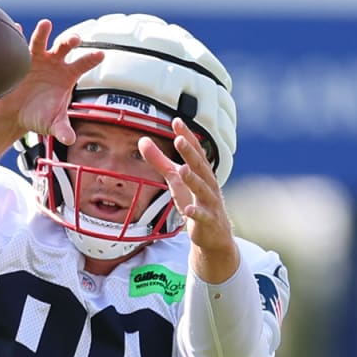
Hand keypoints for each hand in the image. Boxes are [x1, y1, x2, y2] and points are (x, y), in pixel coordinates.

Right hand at [0, 19, 103, 144]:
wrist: (16, 114)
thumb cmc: (39, 115)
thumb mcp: (52, 124)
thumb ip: (62, 129)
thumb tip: (70, 140)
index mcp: (68, 75)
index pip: (83, 65)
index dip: (91, 60)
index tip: (100, 55)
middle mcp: (55, 62)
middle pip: (65, 47)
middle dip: (70, 41)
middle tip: (75, 39)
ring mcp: (37, 59)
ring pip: (41, 42)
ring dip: (43, 33)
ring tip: (45, 24)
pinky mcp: (19, 60)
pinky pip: (18, 46)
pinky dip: (17, 37)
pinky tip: (16, 29)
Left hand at [139, 119, 239, 281]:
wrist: (214, 234)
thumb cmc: (195, 202)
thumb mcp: (175, 180)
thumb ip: (160, 161)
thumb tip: (142, 140)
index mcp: (201, 172)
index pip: (195, 151)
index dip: (187, 136)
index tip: (177, 122)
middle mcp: (209, 184)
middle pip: (200, 166)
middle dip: (190, 153)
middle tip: (179, 138)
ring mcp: (210, 203)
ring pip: (203, 189)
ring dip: (194, 179)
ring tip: (183, 169)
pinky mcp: (208, 222)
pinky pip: (202, 216)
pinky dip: (196, 212)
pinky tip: (187, 209)